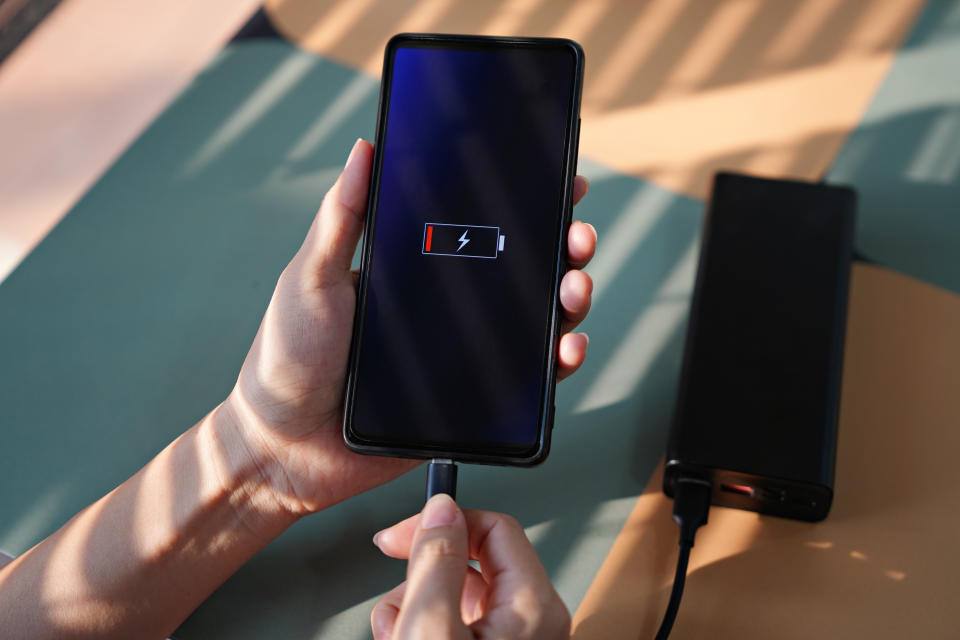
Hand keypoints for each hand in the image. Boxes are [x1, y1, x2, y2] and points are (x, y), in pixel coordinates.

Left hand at [224, 139, 596, 517]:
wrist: (284, 447)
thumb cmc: (287, 359)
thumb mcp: (309, 278)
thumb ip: (341, 218)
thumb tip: (364, 149)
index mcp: (412, 272)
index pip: (479, 229)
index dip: (523, 206)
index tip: (561, 183)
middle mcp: (446, 308)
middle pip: (521, 271)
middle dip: (562, 249)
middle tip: (579, 237)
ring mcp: (463, 353)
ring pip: (535, 320)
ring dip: (570, 298)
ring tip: (576, 287)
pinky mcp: (471, 400)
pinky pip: (526, 378)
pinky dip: (559, 361)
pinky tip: (569, 347)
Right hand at [371, 495, 569, 639]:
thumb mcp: (431, 629)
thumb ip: (436, 564)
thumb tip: (441, 511)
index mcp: (534, 606)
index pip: (494, 525)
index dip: (442, 524)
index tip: (401, 536)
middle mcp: (533, 621)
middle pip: (469, 560)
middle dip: (422, 578)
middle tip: (400, 605)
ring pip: (455, 593)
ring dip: (415, 607)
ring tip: (398, 635)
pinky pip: (455, 621)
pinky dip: (423, 627)